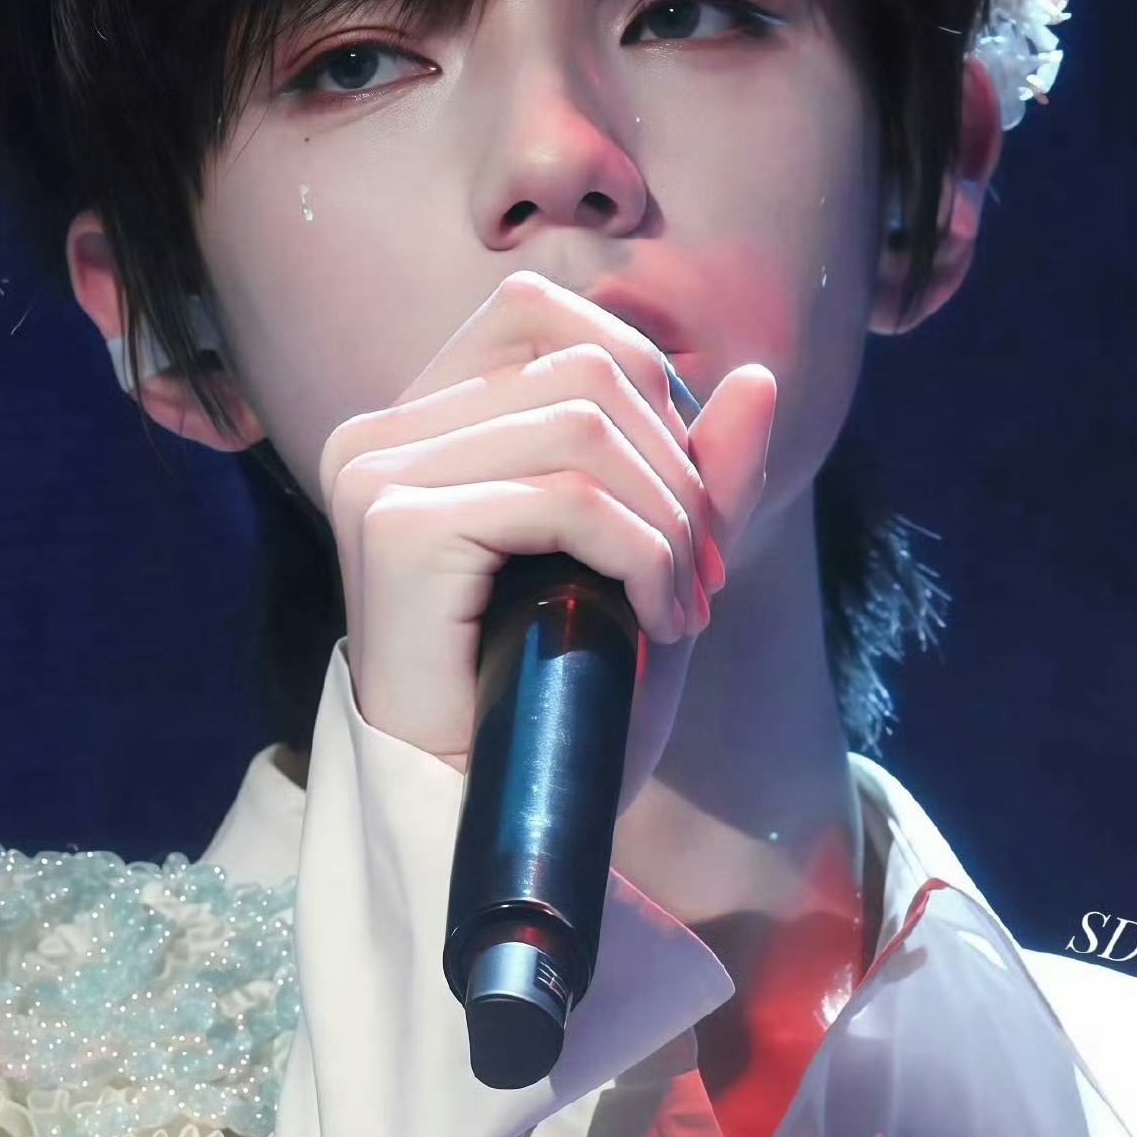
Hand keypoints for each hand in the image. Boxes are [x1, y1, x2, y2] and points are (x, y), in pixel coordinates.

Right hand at [317, 272, 776, 804]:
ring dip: (671, 521)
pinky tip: (660, 623)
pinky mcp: (397, 528)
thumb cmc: (556, 707)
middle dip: (677, 467)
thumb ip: (698, 476)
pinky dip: (645, 556)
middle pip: (584, 362)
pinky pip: (568, 498)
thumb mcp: (648, 569)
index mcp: (418, 422)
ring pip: (585, 425)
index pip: (541, 312)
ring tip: (683, 606)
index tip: (684, 504)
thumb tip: (758, 379)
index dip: (646, 386)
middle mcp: (380, 433)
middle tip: (704, 574)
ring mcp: (377, 474)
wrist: (491, 823)